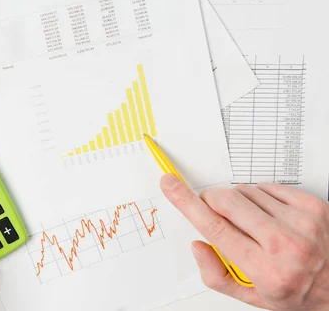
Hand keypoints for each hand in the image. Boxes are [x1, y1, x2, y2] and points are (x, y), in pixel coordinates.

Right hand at [161, 174, 328, 310]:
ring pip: (246, 192)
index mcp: (266, 270)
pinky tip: (270, 215)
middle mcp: (285, 245)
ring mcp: (301, 222)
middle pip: (227, 202)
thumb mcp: (253, 297)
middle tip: (211, 208)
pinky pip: (268, 186)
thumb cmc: (297, 291)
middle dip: (211, 200)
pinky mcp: (312, 206)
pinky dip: (260, 197)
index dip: (187, 204)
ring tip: (253, 222)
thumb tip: (198, 244)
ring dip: (239, 202)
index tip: (171, 186)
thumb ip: (216, 274)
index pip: (214, 228)